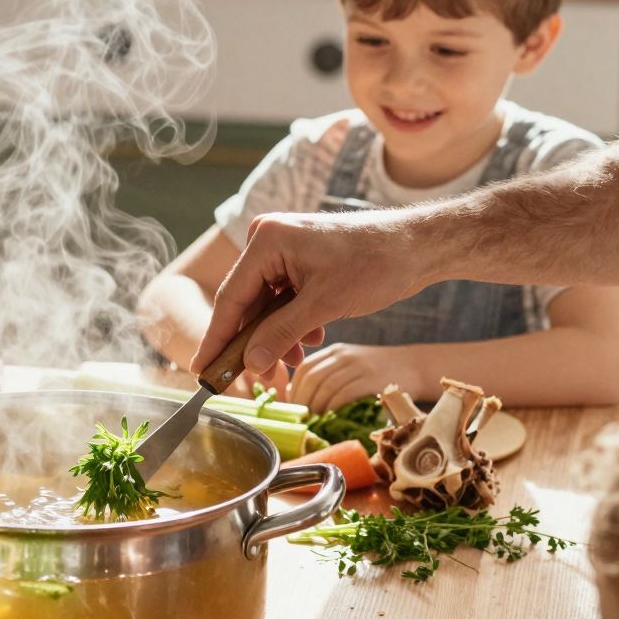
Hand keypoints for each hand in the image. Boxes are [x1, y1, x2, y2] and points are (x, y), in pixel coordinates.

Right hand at [193, 212, 426, 383]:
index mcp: (267, 240)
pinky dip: (292, 323)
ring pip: (266, 305)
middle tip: (256, 379)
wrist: (417, 247)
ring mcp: (284, 248)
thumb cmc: (375, 264)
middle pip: (246, 303)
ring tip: (293, 362)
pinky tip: (310, 338)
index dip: (217, 339)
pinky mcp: (299, 258)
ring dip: (277, 336)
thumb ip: (281, 335)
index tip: (201, 371)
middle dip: (254, 343)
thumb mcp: (324, 306)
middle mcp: (269, 239)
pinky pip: (282, 298)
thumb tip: (250, 364)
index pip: (231, 298)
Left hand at [289, 343, 412, 414]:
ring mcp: (359, 365)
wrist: (414, 367)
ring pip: (325, 386)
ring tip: (315, 424)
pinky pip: (344, 394)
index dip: (294, 391)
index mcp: (334, 351)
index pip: (304, 369)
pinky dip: (333, 409)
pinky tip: (332, 420)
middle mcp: (343, 355)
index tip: (293, 411)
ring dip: (316, 409)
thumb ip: (325, 378)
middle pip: (311, 378)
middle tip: (302, 423)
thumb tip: (294, 396)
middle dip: (302, 403)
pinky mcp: (373, 378)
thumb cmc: (377, 374)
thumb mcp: (348, 368)